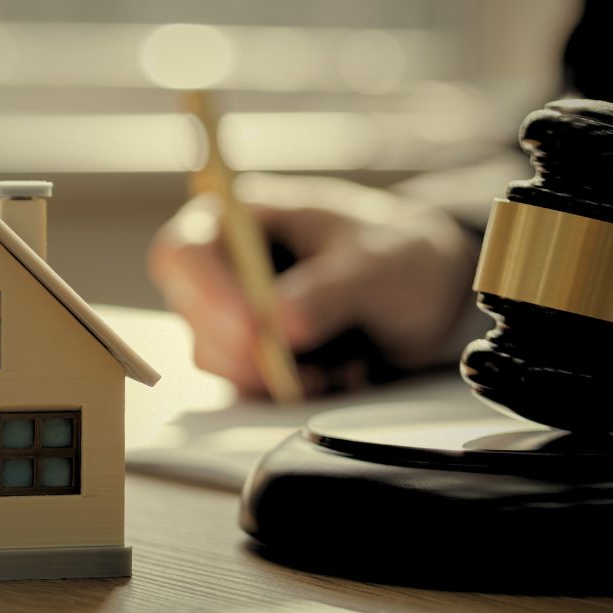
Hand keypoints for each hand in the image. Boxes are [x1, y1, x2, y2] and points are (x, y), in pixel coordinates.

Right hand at [148, 173, 479, 395]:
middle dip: (248, 350)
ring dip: (278, 375)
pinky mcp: (256, 358)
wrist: (428, 288)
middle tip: (306, 366)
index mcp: (240, 219)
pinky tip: (341, 374)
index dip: (207, 294)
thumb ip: (328, 288)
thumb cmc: (397, 251)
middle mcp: (226, 266)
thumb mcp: (375, 262)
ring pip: (221, 361)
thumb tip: (280, 324)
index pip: (184, 252)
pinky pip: (252, 390)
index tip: (255, 331)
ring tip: (342, 364)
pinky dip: (295, 393)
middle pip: (195, 316)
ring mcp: (237, 315)